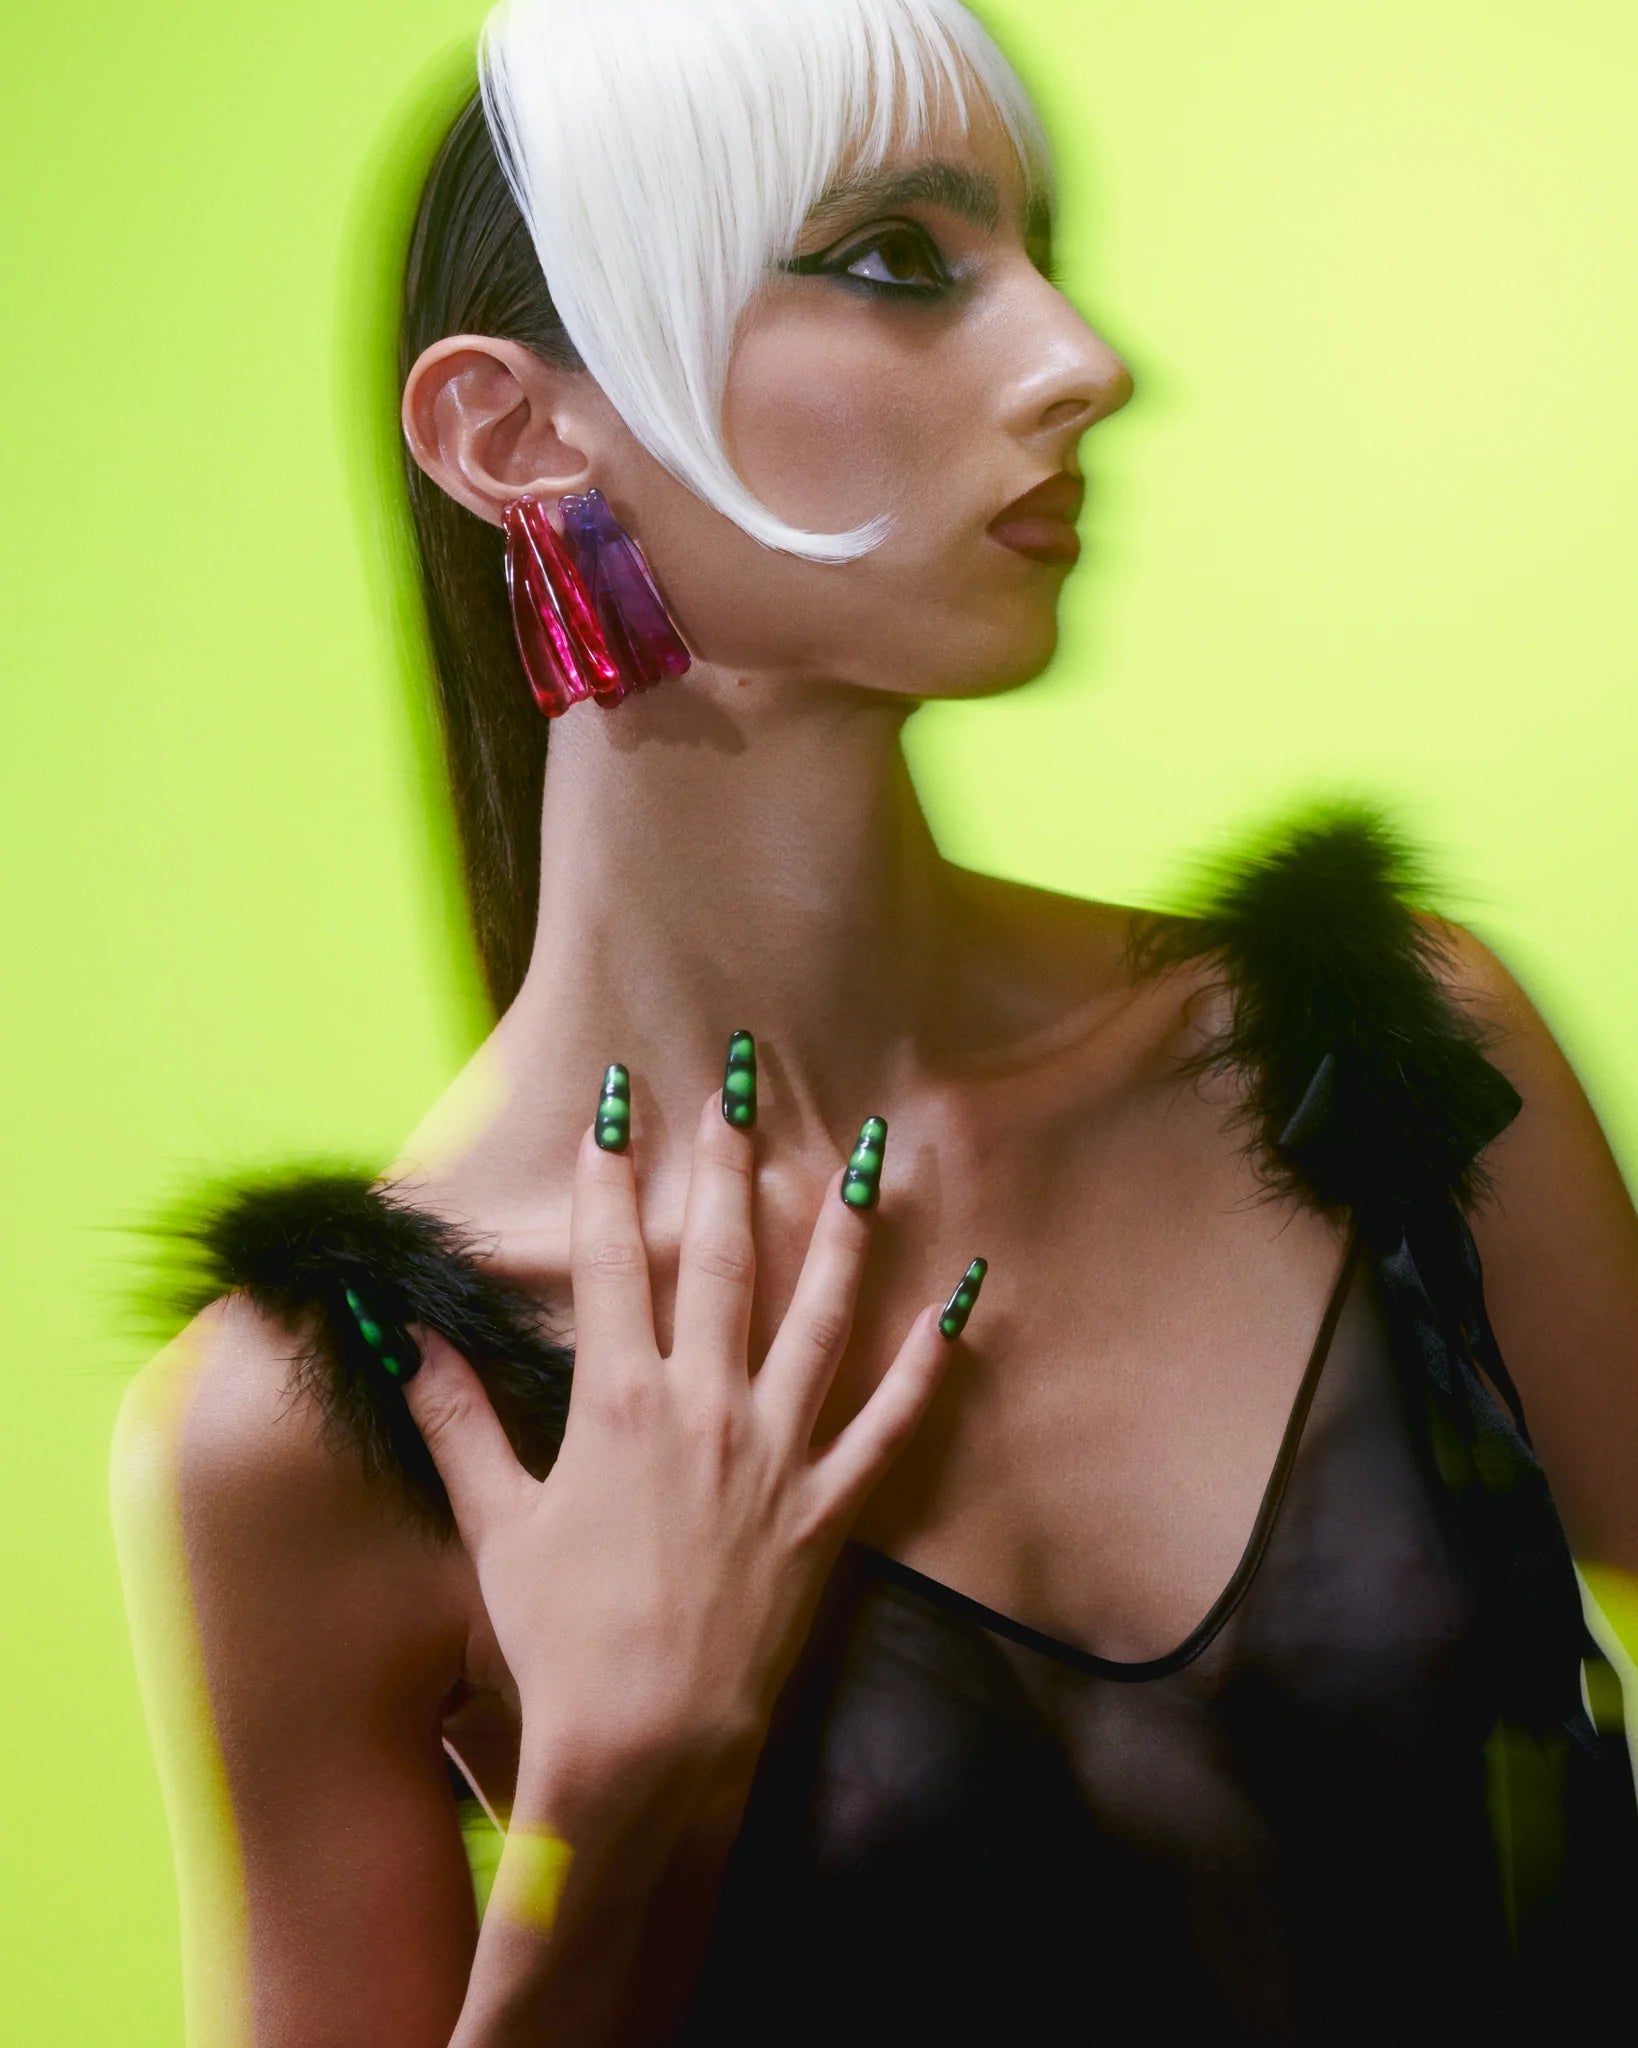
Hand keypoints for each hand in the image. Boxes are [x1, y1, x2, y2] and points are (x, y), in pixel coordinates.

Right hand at [400, 1076, 963, 1810]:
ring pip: (821, 1315)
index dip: (611, 1173)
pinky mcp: (829, 1507)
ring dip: (845, 1228)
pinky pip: (891, 1423)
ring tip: (870, 1153)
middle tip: (742, 1081)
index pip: (612, 1259)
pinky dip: (930, 1362)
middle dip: (726, 1162)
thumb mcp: (495, 1521)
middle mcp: (705, 1405)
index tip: (619, 1100)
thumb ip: (453, 1418)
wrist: (643, 1739)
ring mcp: (778, 1451)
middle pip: (721, 1259)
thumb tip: (400, 1334)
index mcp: (619, 1400)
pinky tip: (962, 1301)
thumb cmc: (560, 1635)